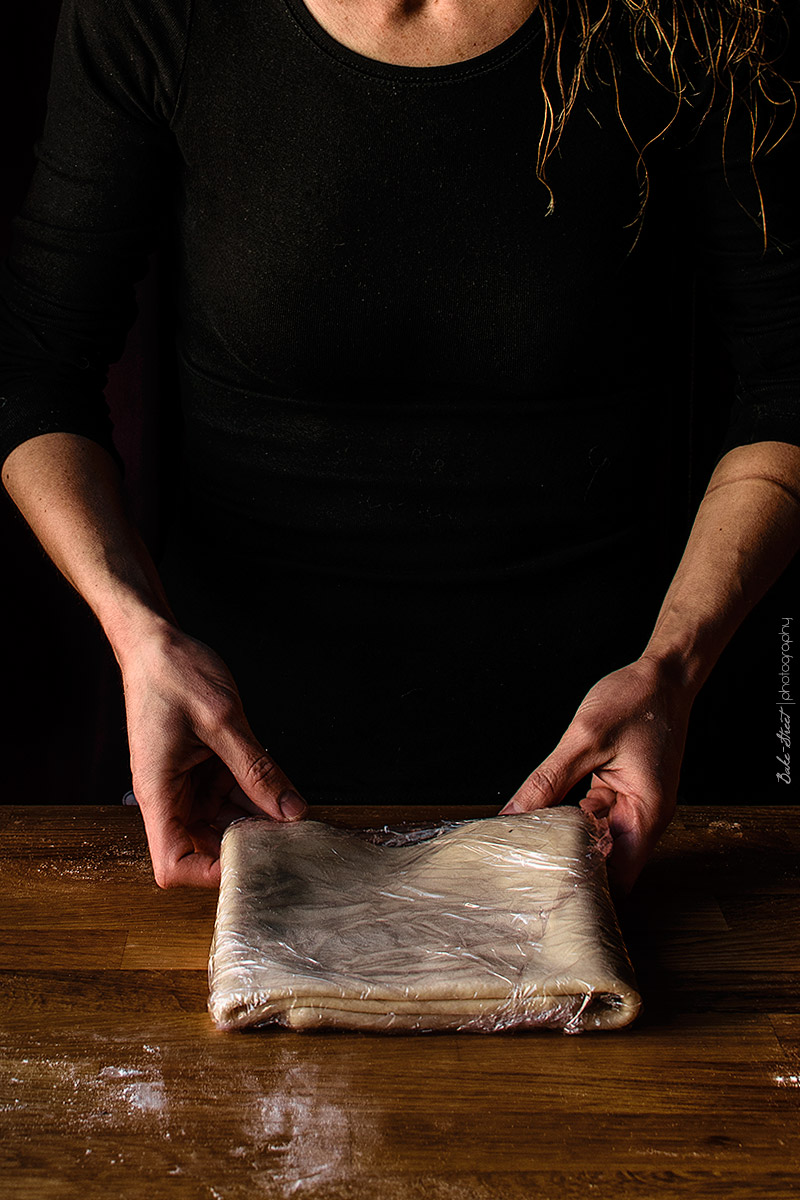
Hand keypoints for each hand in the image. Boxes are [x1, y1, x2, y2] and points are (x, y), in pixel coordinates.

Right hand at [119, 621, 306, 887]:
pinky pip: (230, 796)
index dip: (208, 874)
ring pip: (223, 822)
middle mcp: (170, 796)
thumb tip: (290, 810)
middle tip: (289, 841)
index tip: (251, 863)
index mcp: (159, 792)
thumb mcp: (223, 720)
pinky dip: (256, 797)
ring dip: (256, 822)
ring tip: (294, 819)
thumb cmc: (174, 675)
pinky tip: (284, 794)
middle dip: (244, 848)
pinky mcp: (201, 770)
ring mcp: (186, 784)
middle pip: (203, 848)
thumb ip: (258, 769)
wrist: (157, 643)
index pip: (172, 863)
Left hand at [499, 657, 692, 892]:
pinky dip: (569, 815)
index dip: (586, 886)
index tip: (548, 889)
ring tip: (526, 844)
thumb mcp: (584, 740)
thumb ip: (548, 781)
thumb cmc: (636, 701)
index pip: (618, 875)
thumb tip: (513, 814)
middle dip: (568, 863)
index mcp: (646, 813)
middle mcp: (643, 816)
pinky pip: (592, 814)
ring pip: (594, 836)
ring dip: (565, 838)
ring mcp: (632, 803)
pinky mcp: (619, 790)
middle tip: (524, 867)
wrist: (662, 675)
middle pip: (604, 859)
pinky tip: (543, 814)